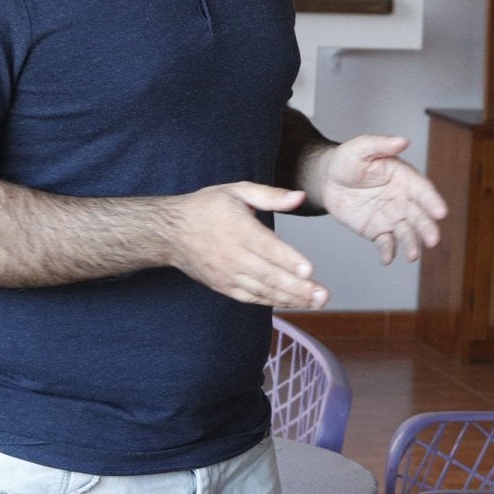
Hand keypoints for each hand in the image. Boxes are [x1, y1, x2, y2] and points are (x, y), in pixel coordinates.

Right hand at [170, 182, 324, 306]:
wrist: (170, 232)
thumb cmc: (207, 207)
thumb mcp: (237, 190)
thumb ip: (270, 195)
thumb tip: (299, 197)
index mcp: (238, 229)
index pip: (267, 247)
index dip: (288, 260)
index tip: (309, 270)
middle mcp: (233, 255)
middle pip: (269, 275)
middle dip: (298, 287)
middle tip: (324, 296)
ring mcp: (227, 274)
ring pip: (262, 290)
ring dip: (291, 298)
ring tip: (316, 302)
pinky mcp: (223, 286)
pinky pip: (250, 297)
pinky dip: (272, 301)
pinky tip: (293, 303)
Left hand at [310, 135, 447, 264]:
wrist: (327, 179)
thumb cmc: (347, 159)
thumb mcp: (361, 147)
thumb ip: (381, 144)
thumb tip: (402, 140)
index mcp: (404, 177)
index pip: (422, 190)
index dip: (432, 201)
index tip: (441, 212)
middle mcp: (402, 199)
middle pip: (419, 215)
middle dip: (427, 228)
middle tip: (433, 240)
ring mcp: (391, 216)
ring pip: (406, 232)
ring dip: (411, 243)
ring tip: (412, 255)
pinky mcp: (377, 230)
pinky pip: (385, 243)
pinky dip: (388, 251)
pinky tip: (388, 258)